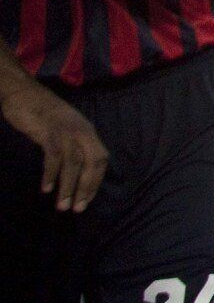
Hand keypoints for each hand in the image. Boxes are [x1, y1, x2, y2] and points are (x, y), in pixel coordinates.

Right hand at [2, 84, 108, 211]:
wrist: (23, 93)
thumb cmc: (42, 114)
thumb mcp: (63, 129)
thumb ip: (72, 145)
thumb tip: (76, 169)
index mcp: (87, 131)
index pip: (101, 158)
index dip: (96, 180)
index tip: (87, 199)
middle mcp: (82, 130)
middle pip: (93, 161)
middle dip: (87, 187)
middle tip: (77, 209)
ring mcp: (66, 129)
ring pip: (74, 162)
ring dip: (69, 186)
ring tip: (62, 206)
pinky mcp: (48, 130)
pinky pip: (53, 156)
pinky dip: (51, 174)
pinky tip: (46, 188)